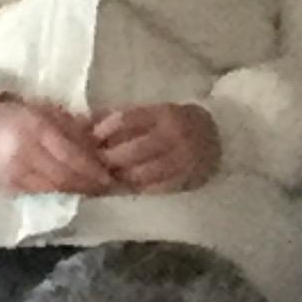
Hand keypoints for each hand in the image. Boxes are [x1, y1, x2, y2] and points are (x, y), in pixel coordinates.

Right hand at [0, 95, 113, 196]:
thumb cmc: (20, 115)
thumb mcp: (48, 112)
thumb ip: (73, 129)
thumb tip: (100, 147)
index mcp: (35, 129)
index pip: (69, 154)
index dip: (91, 168)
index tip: (109, 175)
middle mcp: (24, 152)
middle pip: (63, 176)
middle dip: (87, 184)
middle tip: (106, 187)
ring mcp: (14, 171)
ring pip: (52, 188)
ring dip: (76, 192)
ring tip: (93, 191)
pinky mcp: (8, 184)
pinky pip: (39, 193)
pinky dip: (58, 194)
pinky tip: (71, 192)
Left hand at [91, 103, 222, 193]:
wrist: (219, 136)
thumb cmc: (175, 123)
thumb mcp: (152, 112)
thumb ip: (119, 117)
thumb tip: (82, 124)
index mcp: (164, 113)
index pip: (125, 120)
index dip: (103, 131)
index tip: (92, 140)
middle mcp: (174, 135)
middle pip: (131, 151)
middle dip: (108, 160)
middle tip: (96, 164)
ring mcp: (183, 159)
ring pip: (141, 174)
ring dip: (120, 178)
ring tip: (109, 177)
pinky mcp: (187, 179)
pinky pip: (154, 189)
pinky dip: (137, 189)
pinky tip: (128, 186)